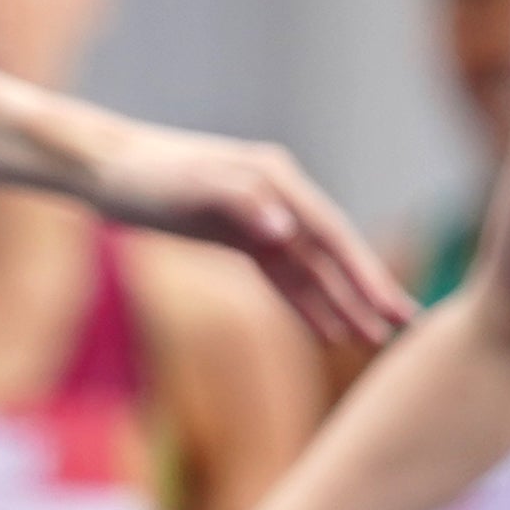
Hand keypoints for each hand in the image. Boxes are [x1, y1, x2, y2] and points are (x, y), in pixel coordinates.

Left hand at [75, 122, 415, 348]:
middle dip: (367, 291)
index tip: (391, 308)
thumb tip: (286, 232)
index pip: (330, 234)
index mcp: (275, 181)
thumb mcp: (188, 187)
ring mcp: (259, 217)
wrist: (105, 168)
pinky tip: (327, 330)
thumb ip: (241, 203)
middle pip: (331, 252)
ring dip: (341, 303)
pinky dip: (304, 301)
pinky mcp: (239, 235)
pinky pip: (281, 275)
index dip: (363, 273)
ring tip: (374, 340)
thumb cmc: (145, 175)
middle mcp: (277, 197)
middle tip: (405, 329)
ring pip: (310, 268)